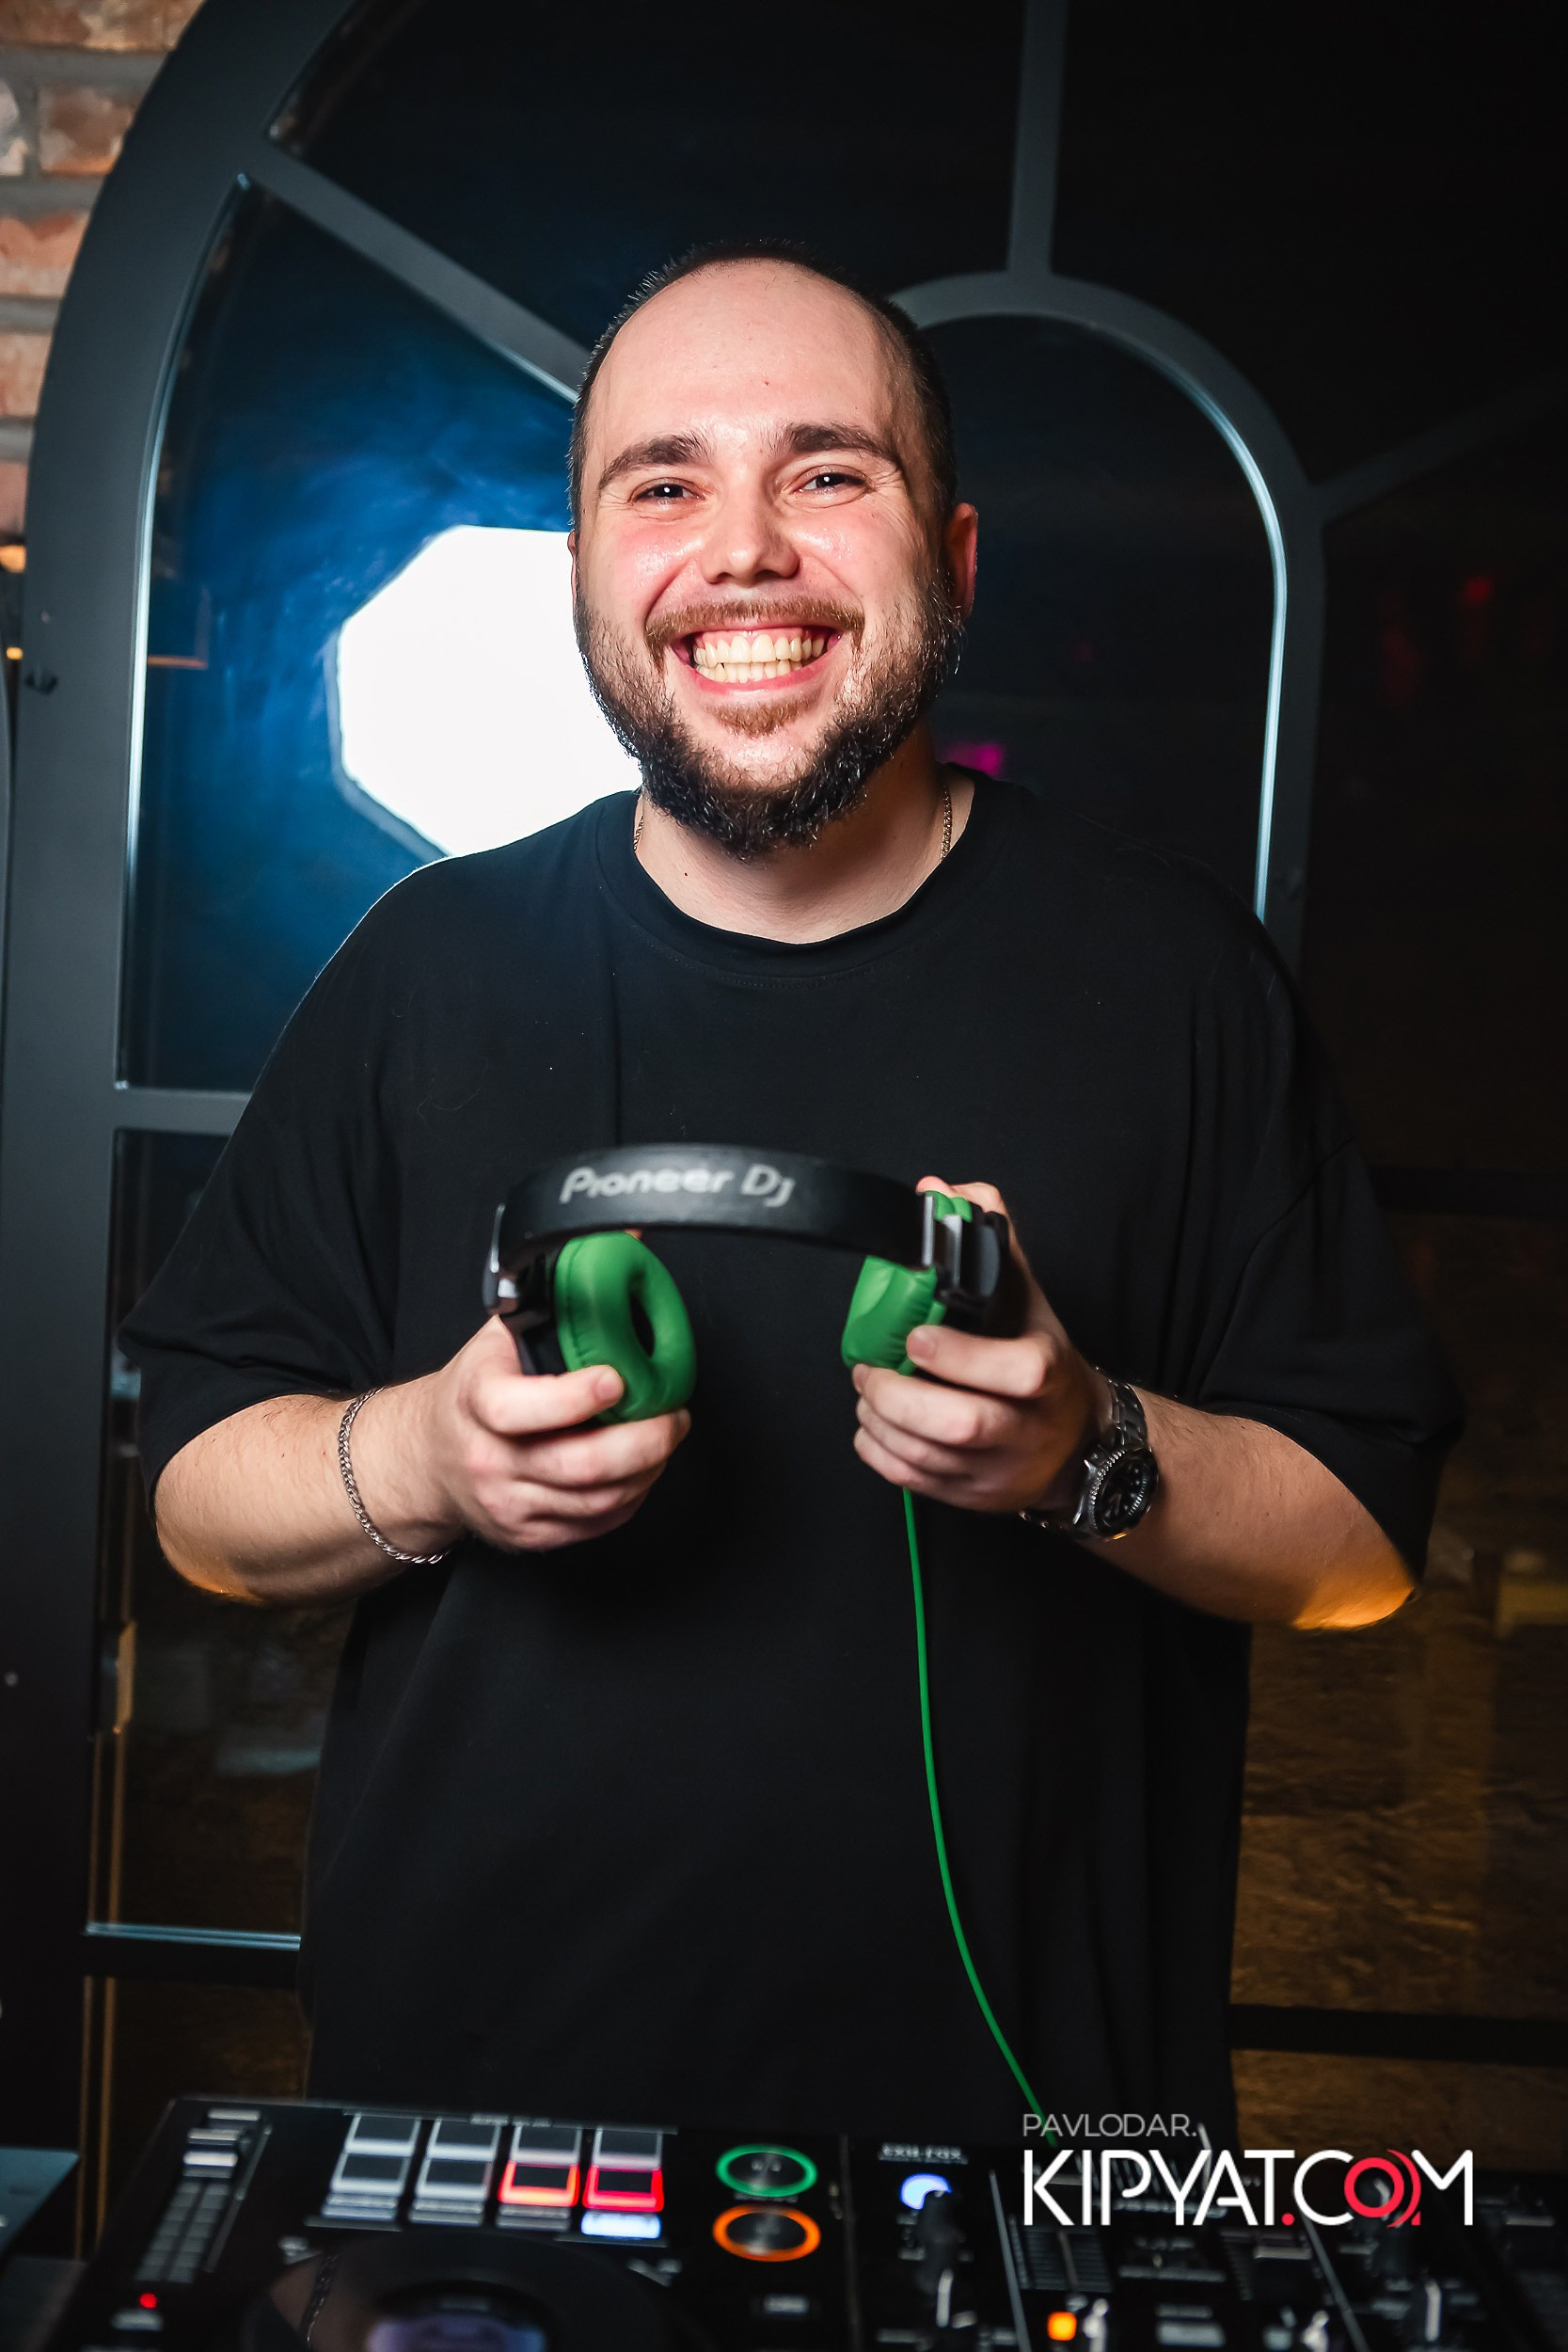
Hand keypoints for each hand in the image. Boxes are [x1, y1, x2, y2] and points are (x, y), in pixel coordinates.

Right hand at [363, 1316, 689, 1553]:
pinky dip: (631, 1497)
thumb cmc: (475, 1388)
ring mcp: (509, 1503)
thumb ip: (561, 1288)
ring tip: (664, 1436)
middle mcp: (489, 1458)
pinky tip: (641, 1469)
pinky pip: (595, 1524)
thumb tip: (624, 1236)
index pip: (517, 1409)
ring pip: (596, 1500)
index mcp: (476, 1401)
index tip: (616, 1380)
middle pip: (577, 1466)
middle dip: (643, 1442)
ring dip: (647, 1470)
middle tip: (673, 1416)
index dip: (573, 1399)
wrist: (428, 1458)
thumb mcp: (505, 1330)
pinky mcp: (529, 1535)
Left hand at [851, 1178, 1110, 1515]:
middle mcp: (1028, 1426)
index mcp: (1048, 1372)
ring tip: (867, 1391)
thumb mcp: (1027, 1295)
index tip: (916, 1335)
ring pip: (929, 1458)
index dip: (958, 1356)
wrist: (1078, 1441)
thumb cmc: (1041, 1358)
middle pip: (961, 1425)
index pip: (1016, 1372)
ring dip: (880, 1422)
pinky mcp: (975, 1497)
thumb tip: (942, 1191)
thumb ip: (987, 1241)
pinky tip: (872, 1425)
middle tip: (869, 1370)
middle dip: (898, 1397)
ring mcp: (1001, 1469)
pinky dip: (880, 1454)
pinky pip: (916, 1482)